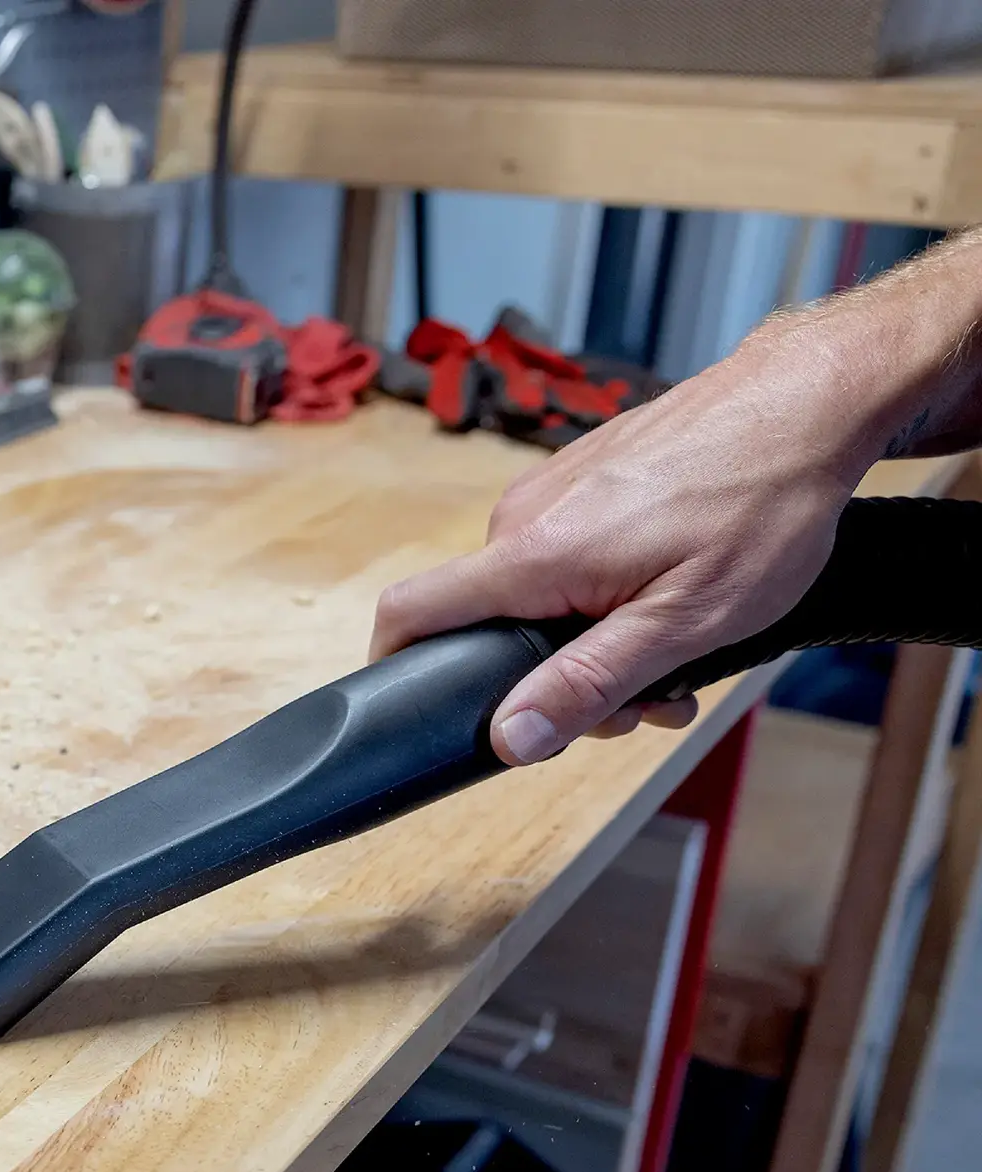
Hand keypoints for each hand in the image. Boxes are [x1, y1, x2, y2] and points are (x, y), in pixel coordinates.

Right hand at [370, 322, 873, 765]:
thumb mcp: (684, 622)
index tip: (418, 708)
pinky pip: (566, 554)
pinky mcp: (582, 476)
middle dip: (558, 679)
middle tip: (646, 701)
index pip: (410, 611)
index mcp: (533, 554)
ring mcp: (552, 489)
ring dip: (593, 639)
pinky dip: (606, 593)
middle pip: (491, 624)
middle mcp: (524, 515)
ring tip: (677, 649)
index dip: (396, 666)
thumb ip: (588, 684)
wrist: (806, 402)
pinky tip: (669, 597)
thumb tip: (510, 737)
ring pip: (536, 595)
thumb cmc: (761, 503)